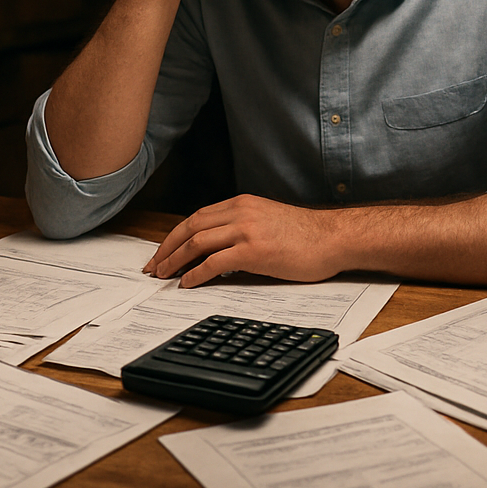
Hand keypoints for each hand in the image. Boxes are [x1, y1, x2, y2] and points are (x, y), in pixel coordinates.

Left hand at [142, 195, 342, 286]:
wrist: (333, 238)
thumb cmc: (306, 235)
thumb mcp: (267, 220)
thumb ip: (242, 226)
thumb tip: (217, 248)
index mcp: (242, 204)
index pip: (197, 217)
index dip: (175, 235)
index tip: (163, 251)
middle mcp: (240, 212)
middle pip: (190, 227)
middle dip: (167, 248)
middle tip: (153, 266)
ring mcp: (246, 230)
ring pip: (197, 242)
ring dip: (175, 261)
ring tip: (164, 276)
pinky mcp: (254, 251)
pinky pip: (214, 262)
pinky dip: (196, 274)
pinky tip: (188, 284)